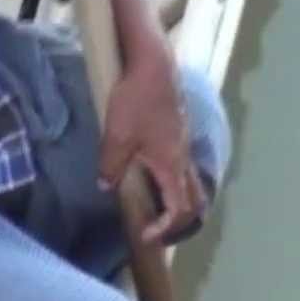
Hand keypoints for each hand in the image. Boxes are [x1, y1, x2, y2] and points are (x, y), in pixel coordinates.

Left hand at [98, 49, 207, 243]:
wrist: (153, 65)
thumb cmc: (135, 100)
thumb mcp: (116, 137)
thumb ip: (111, 166)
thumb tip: (106, 186)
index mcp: (172, 164)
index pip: (180, 208)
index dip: (165, 228)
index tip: (146, 235)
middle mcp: (183, 157)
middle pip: (193, 199)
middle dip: (178, 220)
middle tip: (157, 229)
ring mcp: (184, 143)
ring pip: (189, 180)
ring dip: (176, 199)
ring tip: (153, 207)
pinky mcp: (178, 131)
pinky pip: (182, 165)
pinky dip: (172, 181)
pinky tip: (151, 175)